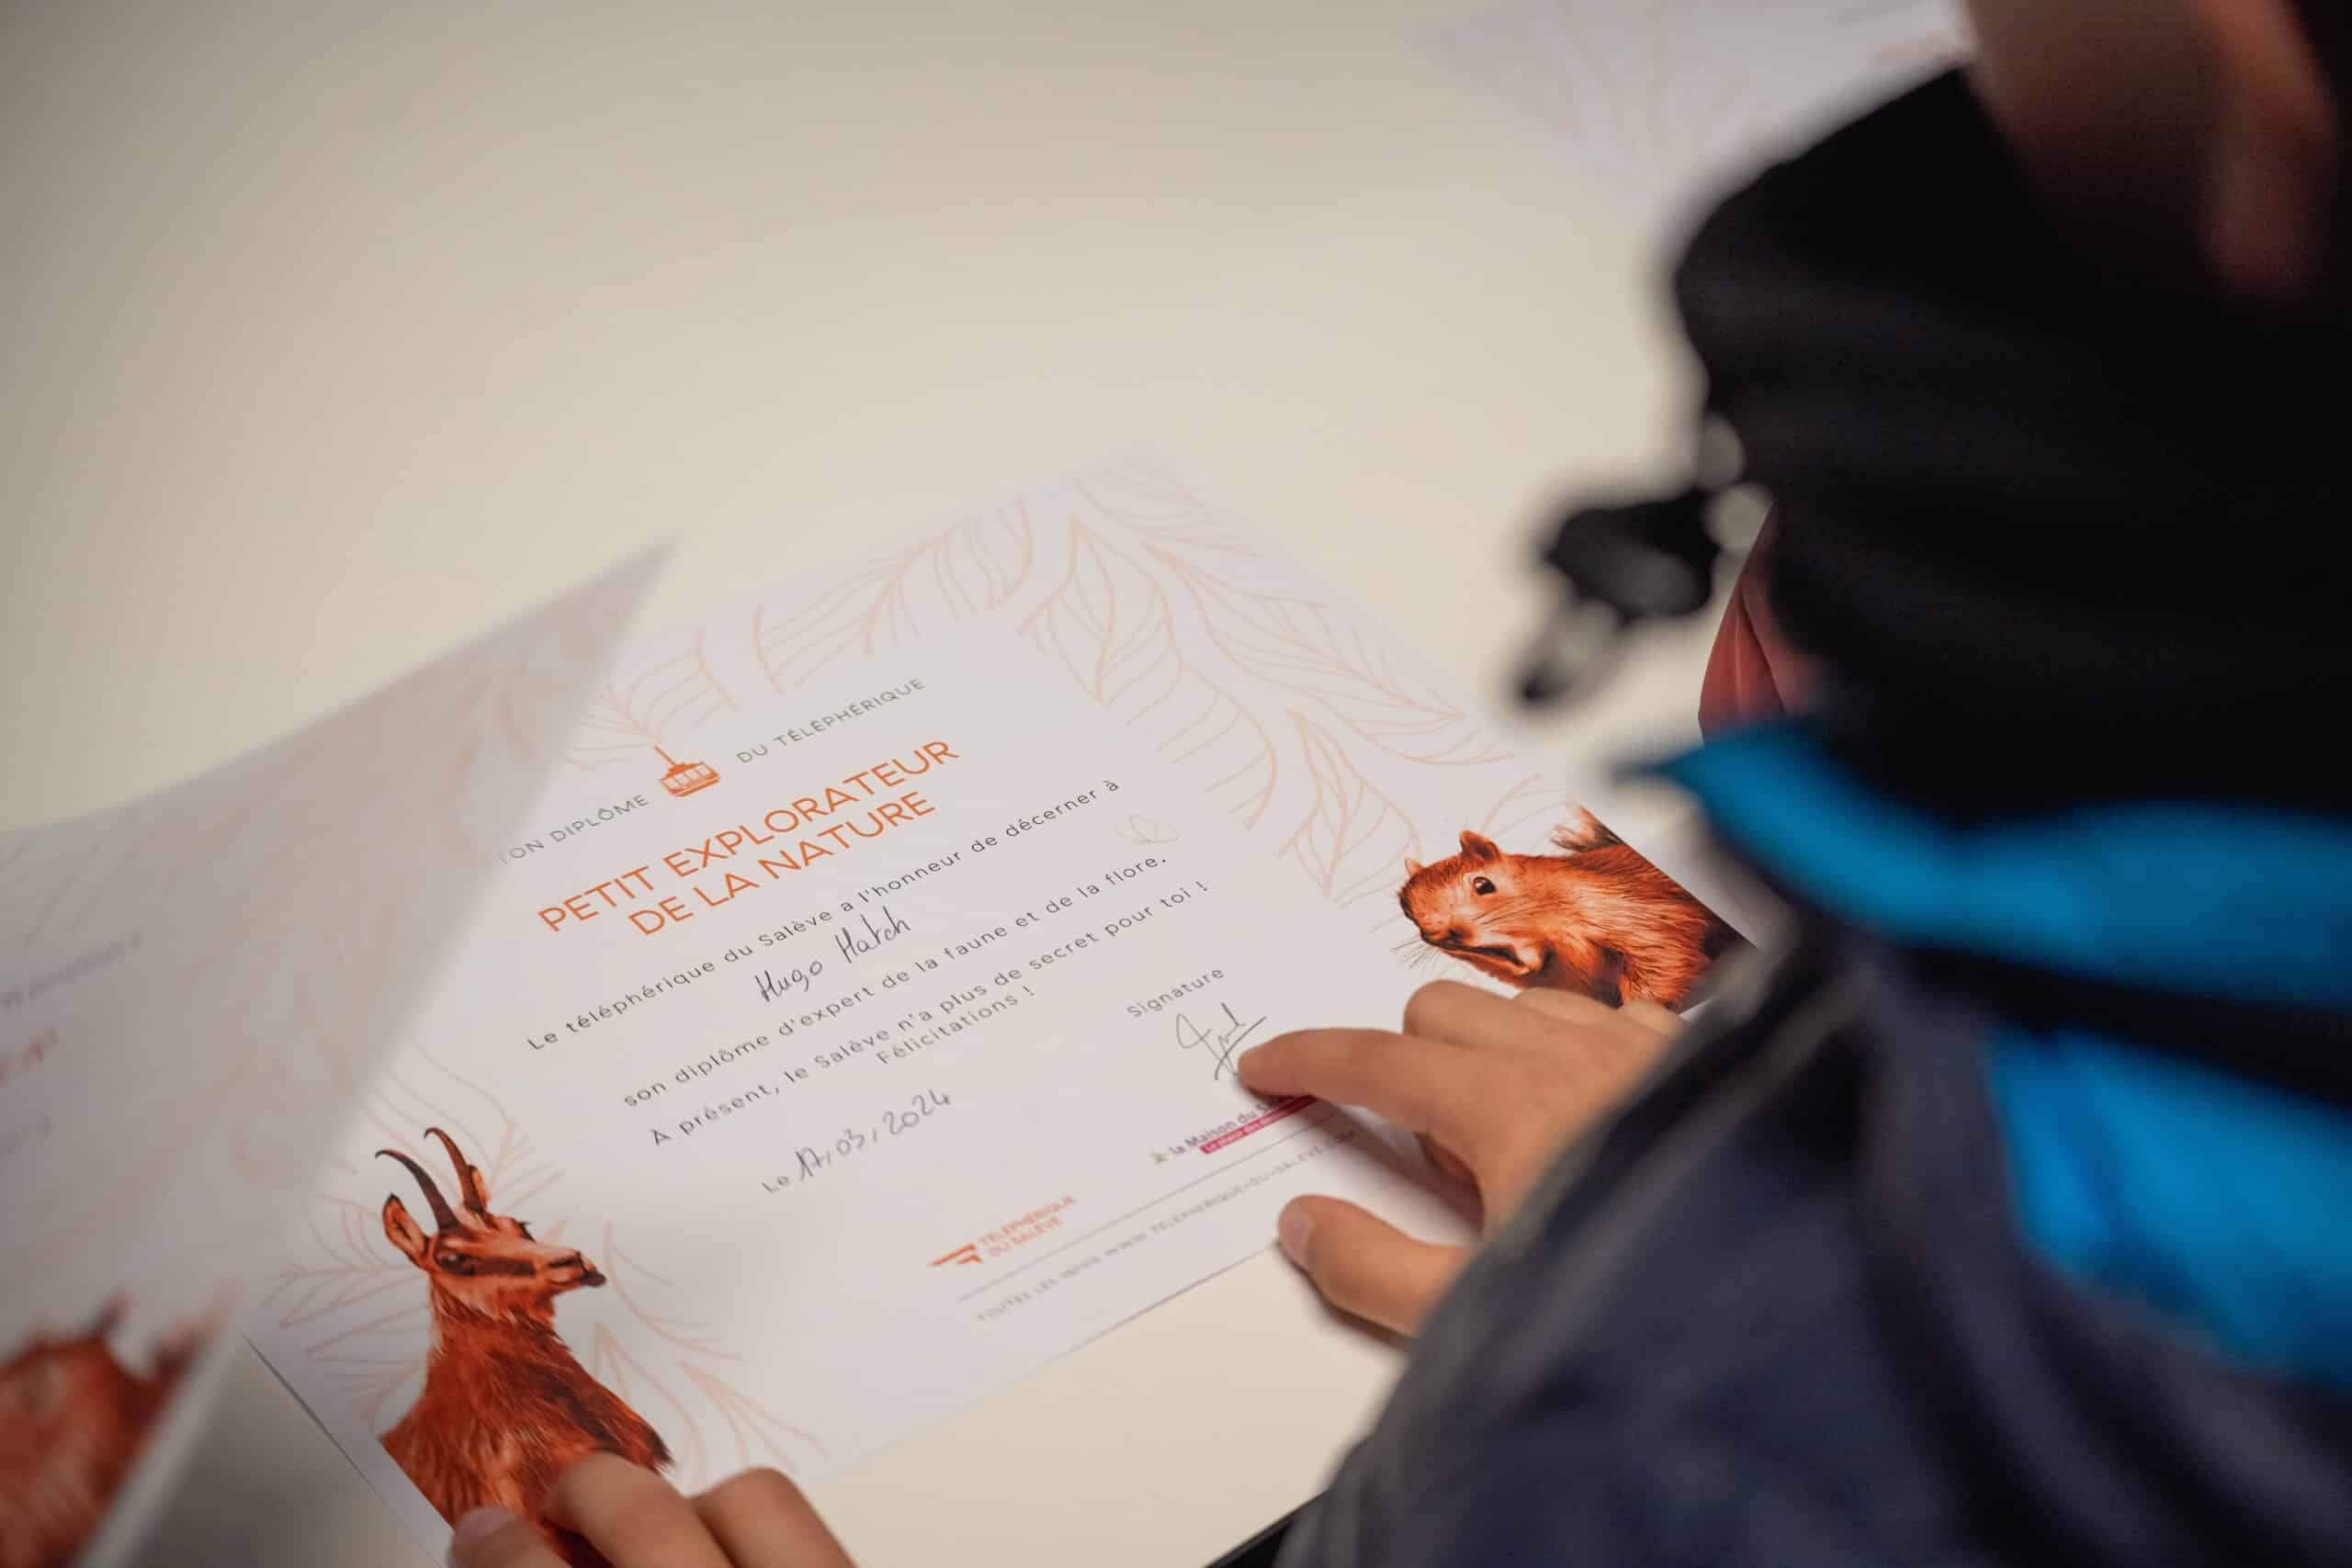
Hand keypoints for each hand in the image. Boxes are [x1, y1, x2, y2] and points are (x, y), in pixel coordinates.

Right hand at [447, 1453, 854, 1567]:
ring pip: (752, 1498)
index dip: (499, 1551)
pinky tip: (732, 1561)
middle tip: (562, 1509)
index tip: (479, 1532)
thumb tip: (508, 1549)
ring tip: (663, 1541)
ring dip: (695, 1508)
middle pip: (648, 1514)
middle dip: (592, 1497)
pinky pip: (816, 1531)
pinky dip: (764, 1536)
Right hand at [1236, 979, 1678, 1334]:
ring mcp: (1640, 1046)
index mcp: (1506, 1102)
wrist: (1787, 1304)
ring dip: (1490, 1047)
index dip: (1305, 1059)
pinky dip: (1576, 1044)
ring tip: (1511, 1139)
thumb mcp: (1475, 1313)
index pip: (1373, 1061)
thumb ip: (1371, 1269)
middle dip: (1405, 1061)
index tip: (1265, 1067)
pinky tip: (1591, 1110)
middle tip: (1432, 1158)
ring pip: (1522, 1002)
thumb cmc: (1636, 1306)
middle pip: (1438, 1011)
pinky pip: (1609, 1014)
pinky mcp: (1696, 1058)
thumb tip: (1303, 1225)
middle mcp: (1572, 1051)